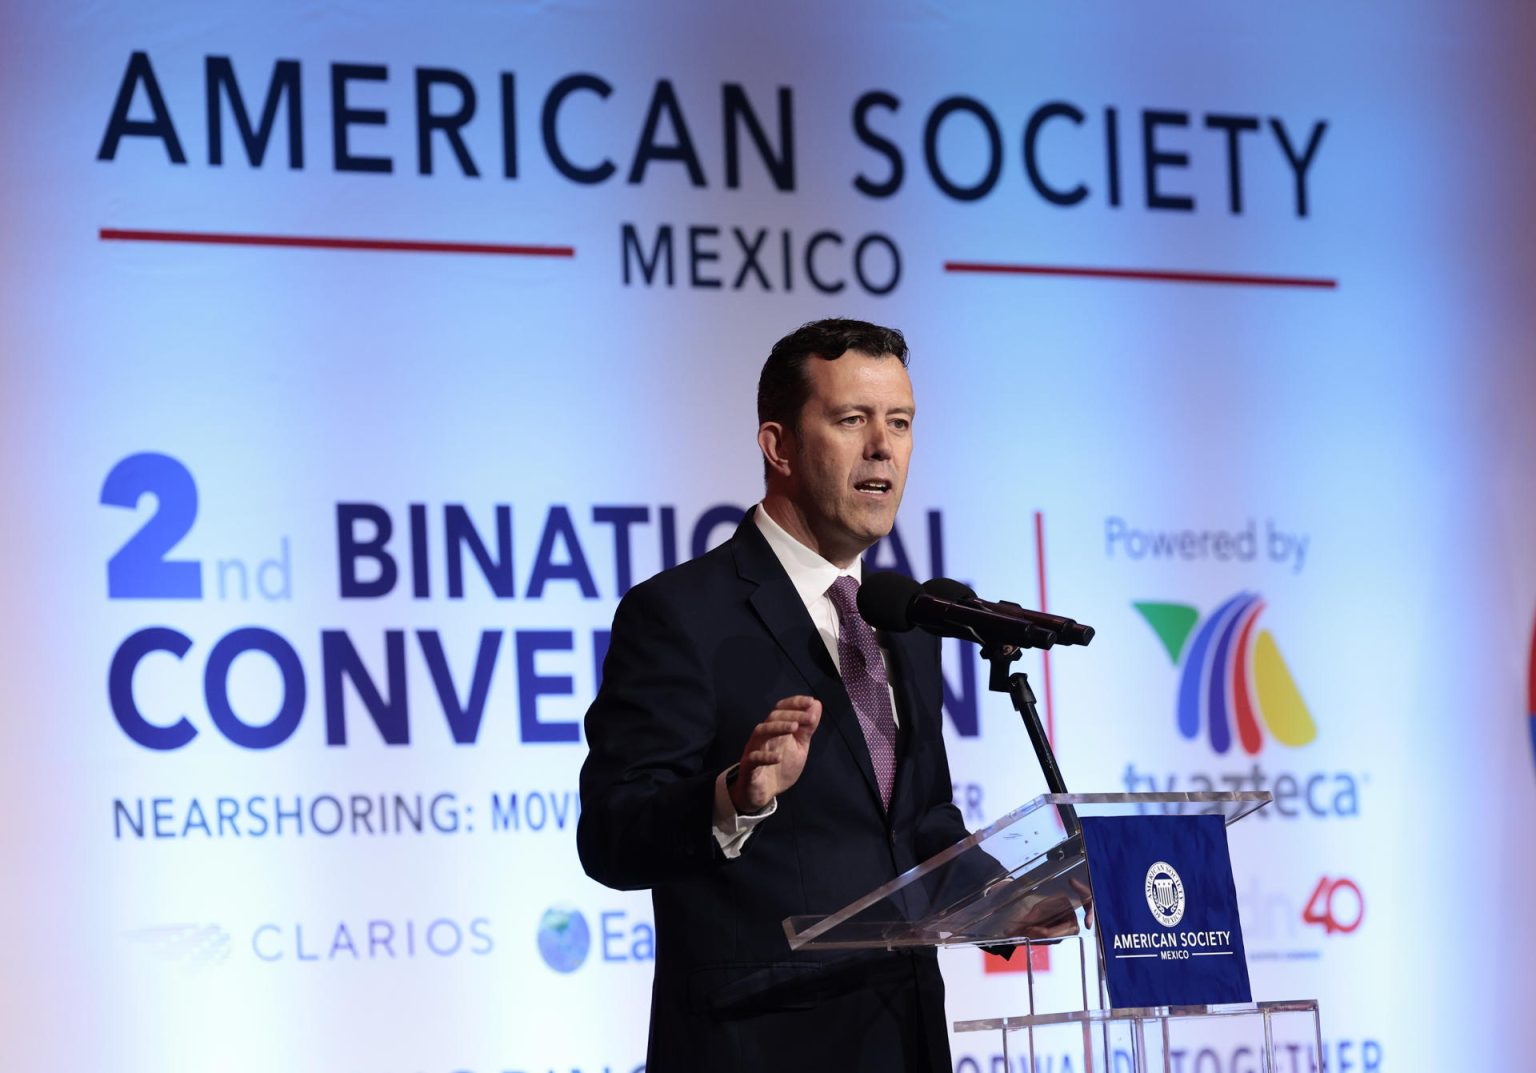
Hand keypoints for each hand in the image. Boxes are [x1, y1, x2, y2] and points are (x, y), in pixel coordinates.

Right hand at [730, 696, 821, 812]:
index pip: (781, 709)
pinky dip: (765, 756)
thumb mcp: (799, 747)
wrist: (763, 793)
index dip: (795, 703)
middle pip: (773, 717)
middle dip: (792, 715)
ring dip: (778, 727)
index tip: (811, 701)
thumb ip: (807, 728)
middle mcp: (763, 736)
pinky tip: (778, 758)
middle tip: (810, 718)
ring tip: (794, 727)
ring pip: (761, 732)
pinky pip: (754, 758)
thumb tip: (816, 704)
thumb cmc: (780, 767)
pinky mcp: (748, 767)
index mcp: (774, 729)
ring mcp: (754, 750)